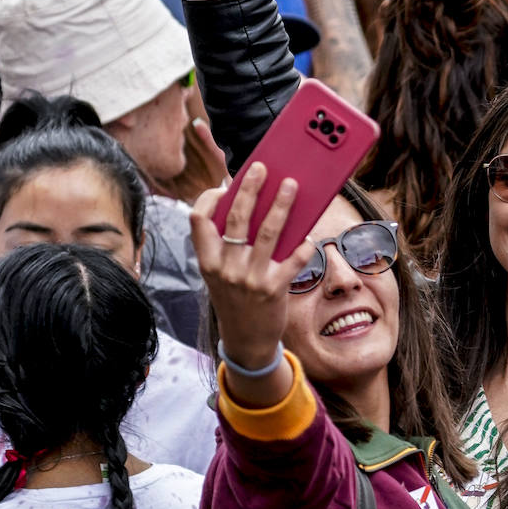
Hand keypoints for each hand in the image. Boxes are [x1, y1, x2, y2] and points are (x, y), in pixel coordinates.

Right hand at [190, 163, 314, 366]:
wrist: (246, 341)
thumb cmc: (235, 298)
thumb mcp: (221, 274)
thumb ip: (227, 245)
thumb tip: (248, 202)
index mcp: (207, 260)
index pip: (198, 220)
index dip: (208, 198)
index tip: (224, 185)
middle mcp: (225, 268)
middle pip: (236, 217)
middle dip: (250, 188)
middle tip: (262, 168)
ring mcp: (249, 279)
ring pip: (267, 232)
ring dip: (281, 205)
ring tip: (291, 185)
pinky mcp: (273, 289)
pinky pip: (292, 260)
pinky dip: (302, 246)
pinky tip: (309, 236)